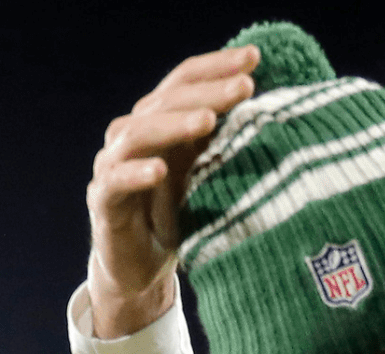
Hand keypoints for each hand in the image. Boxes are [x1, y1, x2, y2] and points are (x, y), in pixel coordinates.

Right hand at [85, 45, 258, 337]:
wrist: (143, 267)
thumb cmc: (182, 216)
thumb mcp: (210, 176)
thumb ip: (229, 144)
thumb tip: (282, 115)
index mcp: (161, 122)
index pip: (185, 81)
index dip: (217, 66)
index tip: (255, 56)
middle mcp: (133, 135)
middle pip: (166, 101)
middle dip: (208, 92)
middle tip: (245, 86)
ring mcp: (114, 165)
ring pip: (138, 133)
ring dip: (174, 124)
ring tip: (208, 120)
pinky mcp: (102, 200)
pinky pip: (116, 181)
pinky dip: (136, 173)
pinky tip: (160, 171)